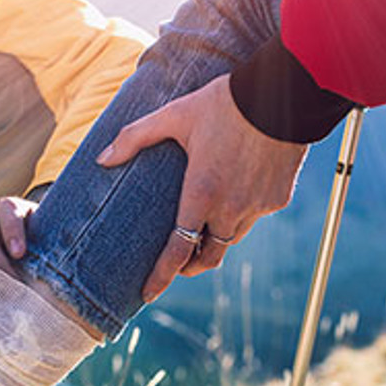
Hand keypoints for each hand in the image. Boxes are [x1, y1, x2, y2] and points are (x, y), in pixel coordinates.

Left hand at [97, 74, 309, 301]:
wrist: (284, 91)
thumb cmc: (224, 102)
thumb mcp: (175, 115)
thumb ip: (135, 137)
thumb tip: (101, 159)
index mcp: (201, 194)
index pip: (177, 250)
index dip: (161, 276)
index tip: (148, 294)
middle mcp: (230, 209)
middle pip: (208, 257)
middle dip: (189, 266)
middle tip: (177, 263)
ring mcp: (257, 206)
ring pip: (232, 239)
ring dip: (215, 241)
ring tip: (203, 231)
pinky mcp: (278, 199)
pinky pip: (254, 217)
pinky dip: (241, 215)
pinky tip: (235, 194)